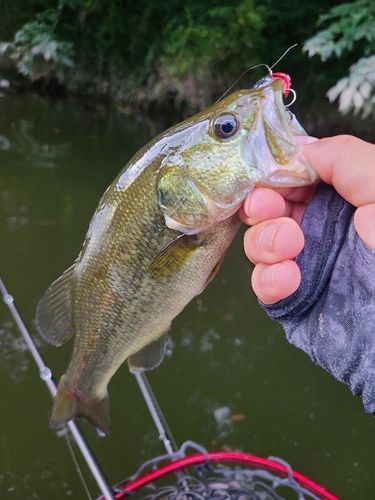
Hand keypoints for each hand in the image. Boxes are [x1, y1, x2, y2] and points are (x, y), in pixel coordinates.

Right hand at [240, 135, 374, 304]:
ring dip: (264, 241)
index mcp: (341, 199)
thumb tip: (297, 147)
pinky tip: (289, 278)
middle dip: (261, 206)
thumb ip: (342, 156)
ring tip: (290, 247)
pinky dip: (268, 279)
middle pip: (267, 209)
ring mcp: (303, 264)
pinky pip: (263, 283)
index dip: (274, 174)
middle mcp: (318, 229)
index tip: (268, 176)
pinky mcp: (292, 298)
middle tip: (269, 210)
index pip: (293, 178)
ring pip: (258, 243)